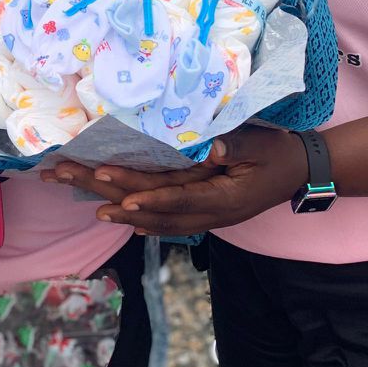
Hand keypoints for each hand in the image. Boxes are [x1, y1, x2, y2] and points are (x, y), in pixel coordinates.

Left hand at [41, 126, 308, 234]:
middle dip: (110, 195)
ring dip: (118, 208)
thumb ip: (236, 145)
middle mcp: (209, 214)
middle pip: (153, 209)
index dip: (146, 195)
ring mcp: (206, 217)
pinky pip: (167, 221)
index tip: (112, 189)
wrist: (299, 172)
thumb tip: (211, 146)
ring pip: (155, 217)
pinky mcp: (204, 212)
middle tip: (68, 177)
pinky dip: (141, 218)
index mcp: (223, 198)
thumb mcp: (262, 145)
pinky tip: (119, 216)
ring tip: (84, 201)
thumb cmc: (279, 154)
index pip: (177, 197)